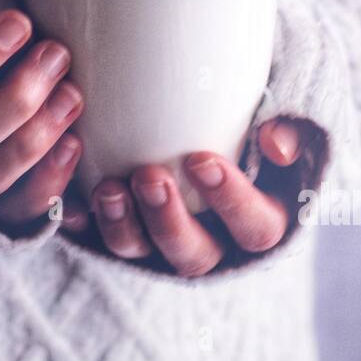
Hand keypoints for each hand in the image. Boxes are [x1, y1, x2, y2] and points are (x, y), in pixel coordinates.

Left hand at [63, 118, 319, 276]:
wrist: (208, 104)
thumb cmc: (258, 104)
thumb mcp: (290, 106)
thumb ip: (293, 119)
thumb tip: (274, 143)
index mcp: (262, 217)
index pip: (256, 229)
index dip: (231, 202)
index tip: (202, 161)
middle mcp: (212, 239)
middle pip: (193, 256)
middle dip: (168, 222)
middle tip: (149, 176)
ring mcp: (162, 238)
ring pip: (141, 253)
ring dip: (122, 226)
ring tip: (108, 188)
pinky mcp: (124, 226)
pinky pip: (95, 238)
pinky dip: (80, 222)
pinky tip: (67, 202)